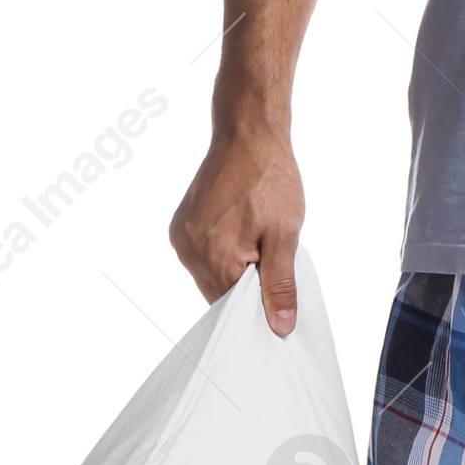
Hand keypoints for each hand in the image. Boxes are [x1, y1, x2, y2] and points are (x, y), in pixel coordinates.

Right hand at [169, 122, 304, 335]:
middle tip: (271, 264)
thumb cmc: (270, 182)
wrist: (248, 138)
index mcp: (216, 259)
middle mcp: (190, 253)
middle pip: (219, 295)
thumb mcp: (284, 236)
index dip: (258, 309)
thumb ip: (279, 285)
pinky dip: (220, 255)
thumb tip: (280, 327)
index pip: (235, 310)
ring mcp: (182, 239)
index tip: (277, 301)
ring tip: (255, 242)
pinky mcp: (180, 226)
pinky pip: (200, 257)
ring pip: (209, 277)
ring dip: (232, 271)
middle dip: (245, 288)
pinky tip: (239, 233)